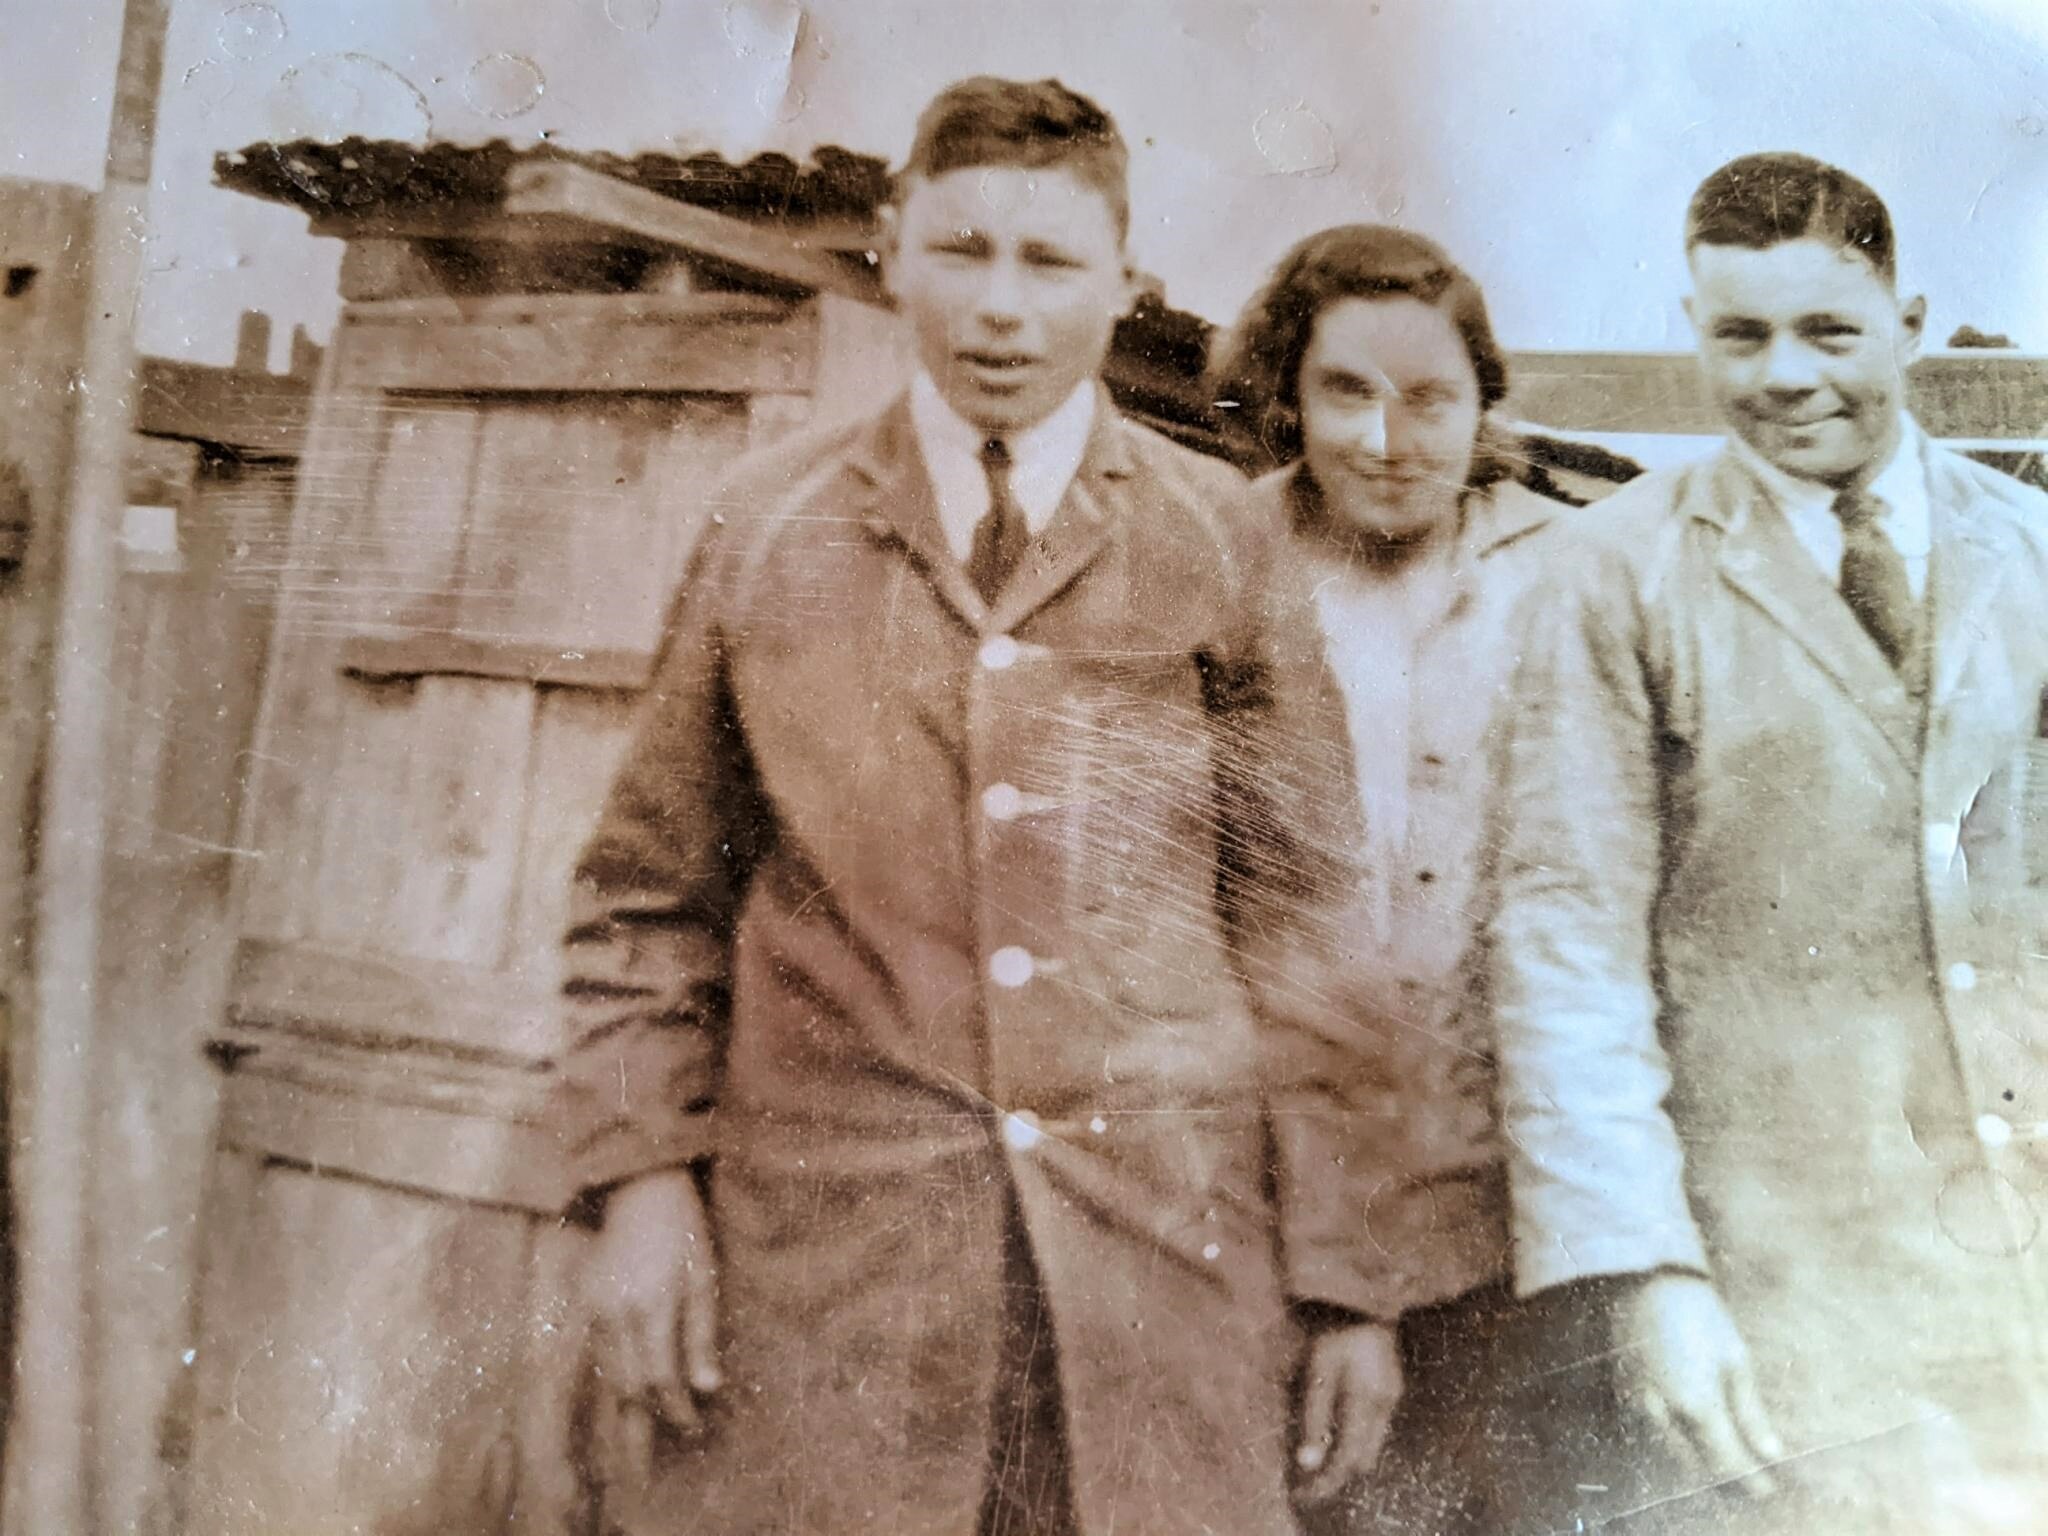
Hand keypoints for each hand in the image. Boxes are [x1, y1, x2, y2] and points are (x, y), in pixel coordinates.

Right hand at [579, 1170, 721, 1483]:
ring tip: (627, 1456)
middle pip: (627, 1389)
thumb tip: (707, 1388)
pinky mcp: (586, 1304)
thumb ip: (703, 1334)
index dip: (677, 1410)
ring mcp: (595, 1309)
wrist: (637, 1185)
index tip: (694, 1428)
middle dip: (637, 1434)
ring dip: (620, 1418)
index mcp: (652, 1304)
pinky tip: (615, 1408)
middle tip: (643, 1476)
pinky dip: (609, 1388)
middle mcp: (616, 1312)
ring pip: (607, 1378)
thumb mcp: (705, 1275)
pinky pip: (597, 1359)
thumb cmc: (682, 1227)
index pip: (661, 1377)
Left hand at [1294, 1320, 1403, 1502]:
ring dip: (1346, 1455)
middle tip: (1306, 1481)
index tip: (1303, 1494)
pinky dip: (1354, 1436)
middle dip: (1336, 1474)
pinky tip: (1335, 1429)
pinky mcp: (1390, 1387)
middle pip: (1363, 1459)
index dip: (1326, 1483)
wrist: (1364, 1297)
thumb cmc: (1333, 1332)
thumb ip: (1314, 1417)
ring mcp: (1391, 1396)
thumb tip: (1307, 1463)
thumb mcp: (1317, 1373)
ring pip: (1370, 1444)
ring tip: (1316, 1456)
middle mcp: (1385, 1406)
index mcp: (1366, 1404)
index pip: (1347, 1461)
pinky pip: (1373, 1426)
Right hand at [1613, 1273, 1783, 1498]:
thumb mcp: (1736, 1359)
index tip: (1769, 1490)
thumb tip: (1770, 1455)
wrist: (1646, 1283)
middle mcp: (1660, 1416)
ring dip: (1700, 1473)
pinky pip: (1650, 1443)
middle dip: (1726, 1485)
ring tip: (1726, 1470)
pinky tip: (1694, 1447)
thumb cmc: (1699, 1316)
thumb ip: (1750, 1413)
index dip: (1750, 1484)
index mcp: (1695, 1404)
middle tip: (1752, 1485)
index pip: (1726, 1465)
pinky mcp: (1623, 1401)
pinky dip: (1675, 1453)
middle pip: (1697, 1473)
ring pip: (1671, 1463)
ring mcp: (1636, 1410)